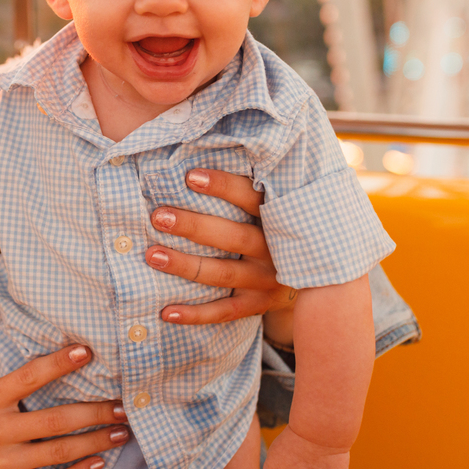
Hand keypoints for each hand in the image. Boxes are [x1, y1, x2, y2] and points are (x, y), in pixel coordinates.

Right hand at [0, 338, 127, 468]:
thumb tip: (5, 325)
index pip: (28, 377)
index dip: (58, 363)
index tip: (87, 351)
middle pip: (54, 419)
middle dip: (94, 412)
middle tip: (123, 406)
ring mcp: (1, 465)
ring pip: (59, 451)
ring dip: (96, 442)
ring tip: (121, 432)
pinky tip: (100, 462)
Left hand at [146, 168, 295, 324]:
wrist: (318, 275)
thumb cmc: (275, 225)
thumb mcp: (273, 203)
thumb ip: (247, 184)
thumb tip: (197, 153)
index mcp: (278, 217)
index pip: (251, 198)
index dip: (222, 186)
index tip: (188, 176)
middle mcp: (275, 249)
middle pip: (232, 237)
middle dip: (193, 227)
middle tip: (158, 217)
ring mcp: (267, 280)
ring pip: (223, 274)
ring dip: (185, 266)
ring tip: (151, 255)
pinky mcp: (257, 304)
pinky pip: (223, 312)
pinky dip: (194, 314)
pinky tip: (164, 311)